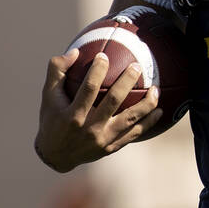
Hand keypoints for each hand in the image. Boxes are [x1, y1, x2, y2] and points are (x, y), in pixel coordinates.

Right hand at [34, 48, 163, 172]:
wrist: (55, 156)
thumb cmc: (52, 119)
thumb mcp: (48, 96)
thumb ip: (57, 71)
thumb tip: (75, 51)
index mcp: (73, 114)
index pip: (88, 88)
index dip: (97, 70)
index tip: (104, 56)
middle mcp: (89, 128)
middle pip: (113, 101)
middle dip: (127, 82)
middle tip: (137, 67)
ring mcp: (102, 139)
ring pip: (130, 119)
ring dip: (146, 103)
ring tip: (156, 89)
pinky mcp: (112, 147)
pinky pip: (134, 133)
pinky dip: (149, 122)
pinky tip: (160, 110)